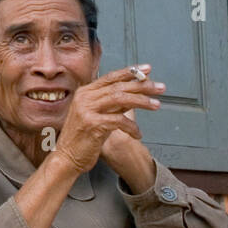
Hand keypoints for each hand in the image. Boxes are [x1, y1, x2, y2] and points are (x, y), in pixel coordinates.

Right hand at [50, 65, 164, 176]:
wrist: (67, 158)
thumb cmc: (83, 139)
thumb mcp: (97, 115)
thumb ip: (113, 104)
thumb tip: (134, 93)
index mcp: (85, 92)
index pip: (111, 77)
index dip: (131, 72)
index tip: (147, 69)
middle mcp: (84, 98)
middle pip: (118, 86)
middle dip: (142, 86)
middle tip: (160, 88)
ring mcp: (87, 110)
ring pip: (120, 99)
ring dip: (142, 101)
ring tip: (156, 105)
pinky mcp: (92, 124)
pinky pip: (119, 121)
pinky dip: (132, 127)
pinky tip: (138, 134)